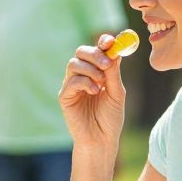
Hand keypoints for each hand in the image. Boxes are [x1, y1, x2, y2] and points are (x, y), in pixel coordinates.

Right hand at [59, 37, 127, 157]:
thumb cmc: (110, 118)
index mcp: (96, 72)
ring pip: (74, 64)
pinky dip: (84, 82)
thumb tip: (115, 50)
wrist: (102, 139)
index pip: (96, 50)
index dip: (102, 42)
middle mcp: (82, 76)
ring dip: (89, 69)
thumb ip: (114, 73)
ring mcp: (71, 86)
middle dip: (94, 54)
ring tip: (101, 83)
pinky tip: (94, 92)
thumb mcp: (117, 92)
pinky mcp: (64, 97)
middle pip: (81, 52)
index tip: (110, 41)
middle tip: (106, 63)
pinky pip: (70, 81)